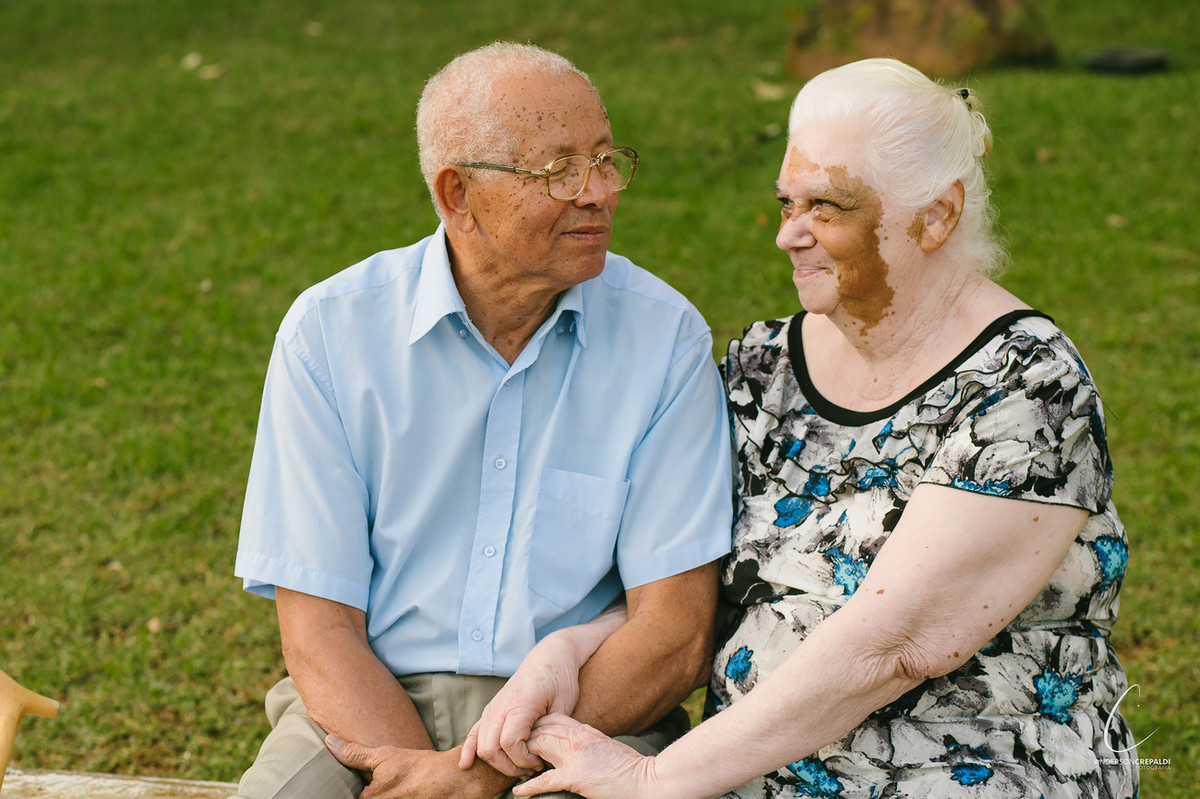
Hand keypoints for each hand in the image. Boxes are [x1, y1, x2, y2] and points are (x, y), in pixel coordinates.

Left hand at [327, 736, 503, 798]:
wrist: (454, 780)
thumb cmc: (419, 767)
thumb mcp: (385, 756)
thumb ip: (354, 753)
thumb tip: (328, 741)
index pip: (354, 797)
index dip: (365, 789)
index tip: (379, 782)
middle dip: (378, 793)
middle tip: (395, 784)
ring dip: (391, 795)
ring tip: (404, 789)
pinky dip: (404, 798)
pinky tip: (410, 794)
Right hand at [460, 636, 583, 775]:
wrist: (549, 658)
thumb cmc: (560, 680)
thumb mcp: (563, 706)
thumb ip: (549, 731)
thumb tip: (541, 757)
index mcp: (520, 704)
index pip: (510, 743)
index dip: (523, 760)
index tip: (540, 761)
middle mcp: (501, 706)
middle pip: (490, 748)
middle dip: (509, 767)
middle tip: (531, 768)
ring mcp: (493, 707)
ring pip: (481, 744)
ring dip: (497, 763)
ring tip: (519, 766)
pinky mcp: (490, 709)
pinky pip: (474, 732)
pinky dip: (469, 749)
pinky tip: (466, 764)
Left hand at [512, 714, 656, 798]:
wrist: (647, 779)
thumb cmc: (630, 766)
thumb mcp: (605, 744)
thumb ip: (587, 740)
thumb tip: (574, 744)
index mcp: (585, 730)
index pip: (552, 719)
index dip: (536, 725)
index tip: (528, 735)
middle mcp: (577, 739)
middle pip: (540, 730)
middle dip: (526, 739)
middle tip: (518, 751)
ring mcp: (575, 757)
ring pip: (539, 746)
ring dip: (526, 757)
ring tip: (518, 767)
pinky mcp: (575, 778)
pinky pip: (545, 780)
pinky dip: (529, 787)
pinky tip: (518, 792)